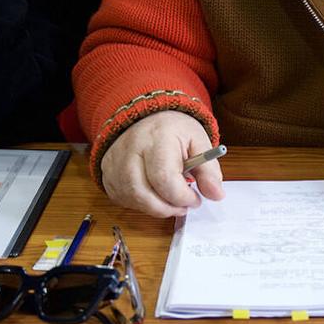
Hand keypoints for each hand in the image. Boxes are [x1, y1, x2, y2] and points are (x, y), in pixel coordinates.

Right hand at [100, 110, 224, 216]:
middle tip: (184, 206)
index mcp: (157, 138)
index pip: (164, 178)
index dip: (182, 197)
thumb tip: (216, 195)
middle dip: (168, 207)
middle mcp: (131, 150)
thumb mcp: (198, 141)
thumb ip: (208, 169)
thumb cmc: (173, 129)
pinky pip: (122, 198)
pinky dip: (141, 204)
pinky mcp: (107, 172)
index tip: (196, 199)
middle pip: (143, 194)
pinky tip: (154, 194)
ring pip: (132, 199)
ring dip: (155, 208)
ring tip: (171, 201)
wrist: (146, 115)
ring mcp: (115, 162)